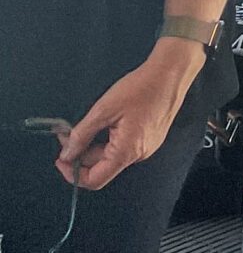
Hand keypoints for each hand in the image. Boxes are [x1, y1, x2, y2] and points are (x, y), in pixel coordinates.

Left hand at [57, 40, 202, 189]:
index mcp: (127, 151)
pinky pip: (124, 147)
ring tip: (85, 126)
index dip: (73, 174)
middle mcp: (139, 155)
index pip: (95, 180)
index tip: (61, 159)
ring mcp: (148, 147)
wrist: (171, 73)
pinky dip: (109, 141)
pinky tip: (106, 123)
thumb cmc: (139, 88)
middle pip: (102, 167)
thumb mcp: (104, 110)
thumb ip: (81, 135)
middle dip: (82, 154)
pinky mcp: (152, 138)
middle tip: (67, 134)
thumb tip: (66, 154)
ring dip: (94, 146)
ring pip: (112, 157)